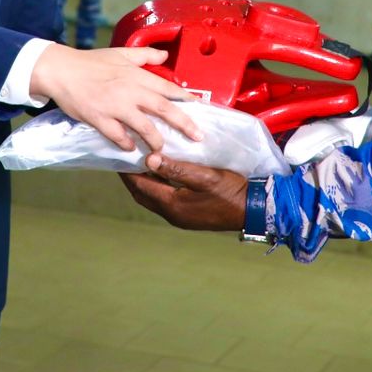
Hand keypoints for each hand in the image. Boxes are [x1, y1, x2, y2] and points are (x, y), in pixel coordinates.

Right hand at [29, 45, 200, 151]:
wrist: (61, 70)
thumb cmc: (92, 62)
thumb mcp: (121, 53)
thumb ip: (145, 55)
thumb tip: (164, 54)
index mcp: (138, 75)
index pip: (169, 89)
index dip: (187, 100)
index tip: (201, 110)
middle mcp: (131, 91)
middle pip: (164, 110)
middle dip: (184, 125)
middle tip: (197, 137)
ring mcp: (115, 106)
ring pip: (144, 127)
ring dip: (155, 141)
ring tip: (161, 149)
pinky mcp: (99, 118)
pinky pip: (118, 136)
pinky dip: (126, 144)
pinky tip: (130, 148)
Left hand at [120, 155, 247, 230]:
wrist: (253, 209)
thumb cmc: (230, 191)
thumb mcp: (205, 176)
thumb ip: (177, 168)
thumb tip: (149, 160)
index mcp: (173, 205)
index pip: (141, 186)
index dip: (128, 171)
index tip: (119, 155)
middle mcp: (172, 214)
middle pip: (142, 195)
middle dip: (131, 178)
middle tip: (124, 158)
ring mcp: (179, 217)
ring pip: (152, 198)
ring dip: (143, 182)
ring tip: (138, 163)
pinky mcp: (187, 215)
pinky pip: (163, 199)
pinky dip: (156, 186)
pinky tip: (159, 174)